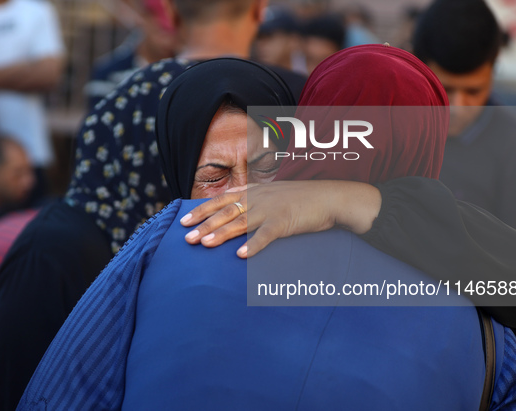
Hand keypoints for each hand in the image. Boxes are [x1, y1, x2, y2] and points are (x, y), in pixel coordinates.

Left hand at [181, 180, 380, 258]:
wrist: (330, 197)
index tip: (184, 221)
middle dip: (204, 224)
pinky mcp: (285, 222)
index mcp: (255, 192)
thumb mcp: (275, 194)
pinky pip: (265, 235)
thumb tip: (236, 211)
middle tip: (186, 238)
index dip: (201, 210)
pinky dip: (252, 245)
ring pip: (240, 222)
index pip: (222, 199)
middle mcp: (259, 198)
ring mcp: (271, 209)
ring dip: (221, 233)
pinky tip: (239, 256)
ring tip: (204, 244)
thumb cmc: (302, 199)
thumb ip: (255, 201)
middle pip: (225, 211)